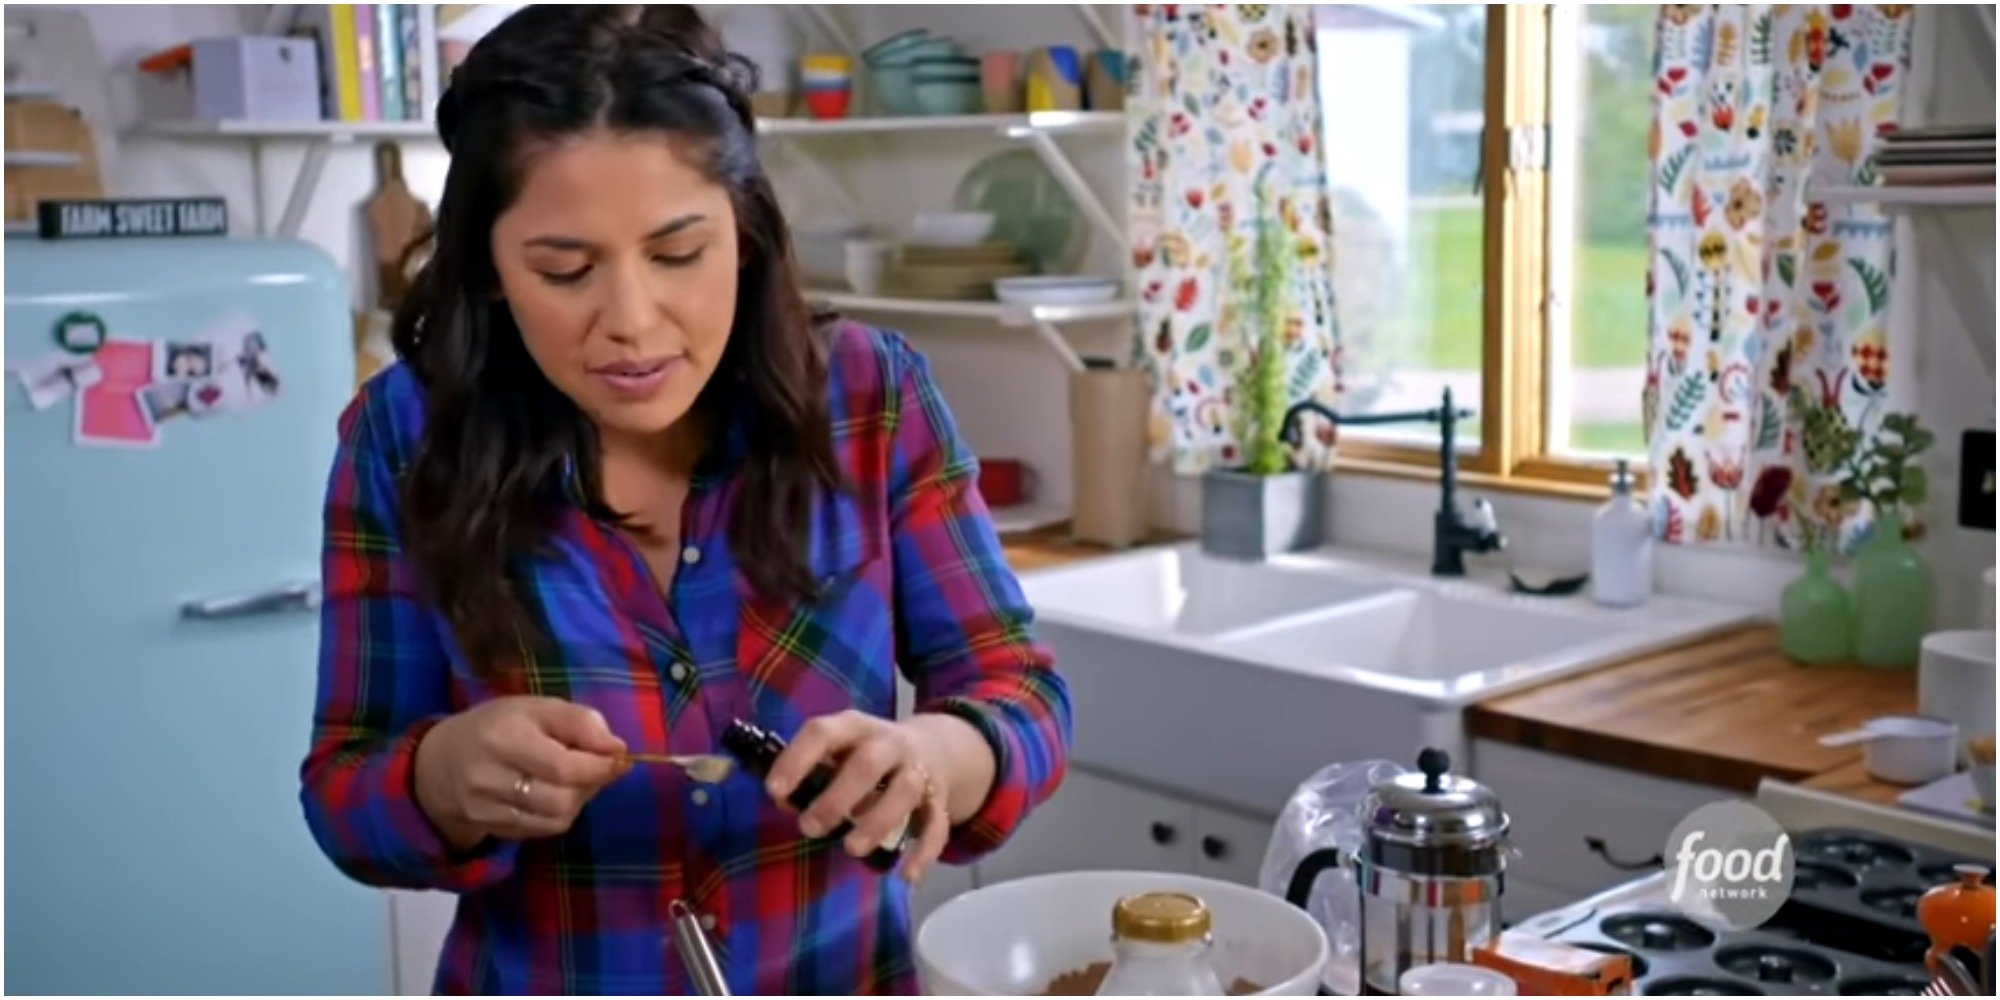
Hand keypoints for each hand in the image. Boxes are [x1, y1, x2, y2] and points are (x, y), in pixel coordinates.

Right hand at [413, 696, 630, 848]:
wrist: (438, 763)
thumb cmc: (498, 726)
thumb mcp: (536, 708)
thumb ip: (580, 721)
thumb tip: (618, 748)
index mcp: (503, 737)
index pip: (563, 765)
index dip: (600, 766)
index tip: (620, 758)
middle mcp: (489, 776)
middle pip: (563, 797)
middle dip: (591, 784)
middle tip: (594, 767)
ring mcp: (485, 808)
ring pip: (556, 818)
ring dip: (577, 800)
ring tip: (573, 780)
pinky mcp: (489, 828)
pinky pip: (542, 830)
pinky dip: (559, 814)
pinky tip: (553, 795)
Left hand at [764, 710, 949, 882]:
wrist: (936, 747)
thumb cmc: (868, 754)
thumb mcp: (841, 751)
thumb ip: (813, 772)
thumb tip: (785, 801)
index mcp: (855, 727)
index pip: (822, 733)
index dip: (796, 759)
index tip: (774, 791)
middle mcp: (889, 744)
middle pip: (867, 763)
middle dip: (837, 798)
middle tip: (809, 828)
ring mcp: (918, 770)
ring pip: (904, 791)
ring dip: (878, 821)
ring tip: (851, 849)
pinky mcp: (939, 799)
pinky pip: (936, 825)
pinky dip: (923, 851)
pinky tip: (905, 875)